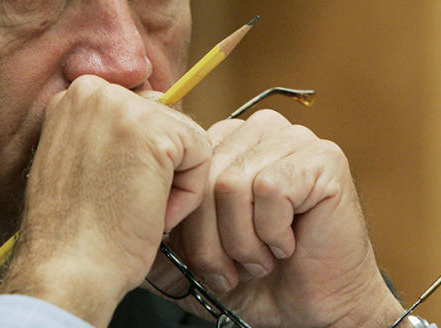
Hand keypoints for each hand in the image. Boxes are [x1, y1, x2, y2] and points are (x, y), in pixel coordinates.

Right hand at [0, 75, 210, 327]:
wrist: (67, 271)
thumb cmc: (73, 233)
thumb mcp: (80, 161)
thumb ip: (107, 133)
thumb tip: (154, 125)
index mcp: (73, 96)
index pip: (139, 111)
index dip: (139, 158)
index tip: (112, 189)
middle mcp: (93, 90)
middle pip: (164, 118)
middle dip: (158, 166)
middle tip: (125, 203)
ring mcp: (123, 106)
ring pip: (184, 138)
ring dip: (173, 183)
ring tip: (135, 210)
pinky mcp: (155, 132)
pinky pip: (200, 155)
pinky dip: (187, 195)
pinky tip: (153, 214)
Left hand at [150, 109, 403, 327]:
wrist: (320, 311)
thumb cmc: (262, 281)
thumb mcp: (197, 258)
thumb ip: (161, 238)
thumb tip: (116, 228)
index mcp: (230, 141)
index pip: (183, 163)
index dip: (186, 220)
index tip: (205, 260)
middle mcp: (261, 130)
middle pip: (203, 176)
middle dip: (210, 240)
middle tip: (233, 270)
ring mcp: (295, 140)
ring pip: (231, 184)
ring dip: (242, 242)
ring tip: (261, 260)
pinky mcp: (323, 160)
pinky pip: (268, 191)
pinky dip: (272, 234)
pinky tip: (288, 246)